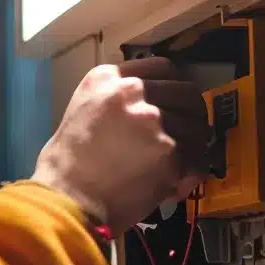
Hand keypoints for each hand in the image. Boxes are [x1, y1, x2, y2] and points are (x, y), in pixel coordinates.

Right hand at [31, 57, 210, 230]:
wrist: (66, 197)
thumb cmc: (66, 164)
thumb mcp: (84, 111)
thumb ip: (116, 101)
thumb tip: (150, 109)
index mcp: (107, 79)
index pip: (161, 66)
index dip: (176, 85)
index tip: (178, 100)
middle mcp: (132, 92)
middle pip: (185, 91)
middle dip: (194, 113)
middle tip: (192, 130)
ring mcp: (153, 119)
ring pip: (196, 126)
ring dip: (195, 145)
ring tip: (184, 162)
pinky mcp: (168, 150)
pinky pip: (197, 158)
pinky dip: (194, 170)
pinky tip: (181, 181)